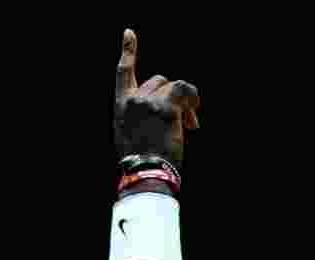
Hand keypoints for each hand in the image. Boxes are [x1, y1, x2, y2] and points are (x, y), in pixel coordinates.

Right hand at [114, 28, 200, 167]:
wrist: (145, 171)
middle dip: (172, 97)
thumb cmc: (142, 160)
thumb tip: (169, 109)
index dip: (128, 51)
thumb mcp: (132, 133)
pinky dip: (192, 101)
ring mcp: (149, 101)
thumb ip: (143, 115)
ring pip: (174, 86)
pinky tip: (192, 122)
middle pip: (159, 80)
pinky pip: (185, 91)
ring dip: (185, 102)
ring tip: (189, 122)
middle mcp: (133, 99)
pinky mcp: (165, 106)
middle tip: (184, 121)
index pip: (123, 72)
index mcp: (122, 106)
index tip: (129, 33)